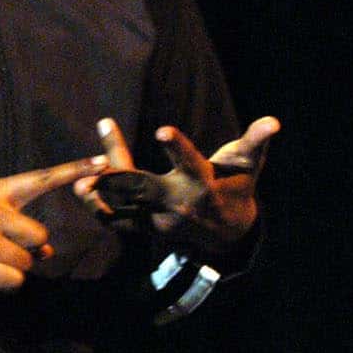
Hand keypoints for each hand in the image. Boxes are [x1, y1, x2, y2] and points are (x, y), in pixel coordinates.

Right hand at [0, 158, 104, 295]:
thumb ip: (11, 222)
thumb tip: (45, 250)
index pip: (40, 178)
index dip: (74, 171)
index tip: (102, 162)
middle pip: (40, 237)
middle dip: (26, 252)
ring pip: (27, 262)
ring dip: (11, 269)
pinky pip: (14, 280)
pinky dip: (3, 284)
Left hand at [74, 115, 279, 251]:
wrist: (227, 232)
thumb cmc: (235, 185)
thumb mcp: (247, 163)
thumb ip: (256, 140)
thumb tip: (274, 120)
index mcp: (203, 184)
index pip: (191, 163)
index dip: (177, 147)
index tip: (162, 128)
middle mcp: (179, 204)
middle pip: (145, 188)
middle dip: (121, 176)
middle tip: (97, 165)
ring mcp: (159, 220)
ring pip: (125, 204)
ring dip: (101, 192)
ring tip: (78, 179)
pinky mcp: (146, 229)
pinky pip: (117, 219)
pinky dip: (98, 206)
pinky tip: (78, 187)